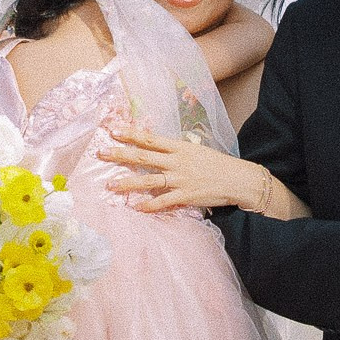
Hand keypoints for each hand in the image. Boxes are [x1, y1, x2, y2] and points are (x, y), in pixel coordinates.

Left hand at [102, 121, 247, 214]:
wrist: (238, 179)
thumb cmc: (218, 164)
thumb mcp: (197, 150)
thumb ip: (177, 151)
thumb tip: (159, 148)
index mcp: (179, 147)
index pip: (150, 139)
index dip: (131, 134)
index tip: (113, 130)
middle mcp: (177, 161)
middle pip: (143, 156)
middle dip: (120, 154)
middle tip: (101, 153)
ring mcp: (180, 179)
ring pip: (148, 180)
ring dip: (127, 183)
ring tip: (110, 185)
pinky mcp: (185, 195)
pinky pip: (163, 201)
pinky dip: (149, 206)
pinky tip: (136, 208)